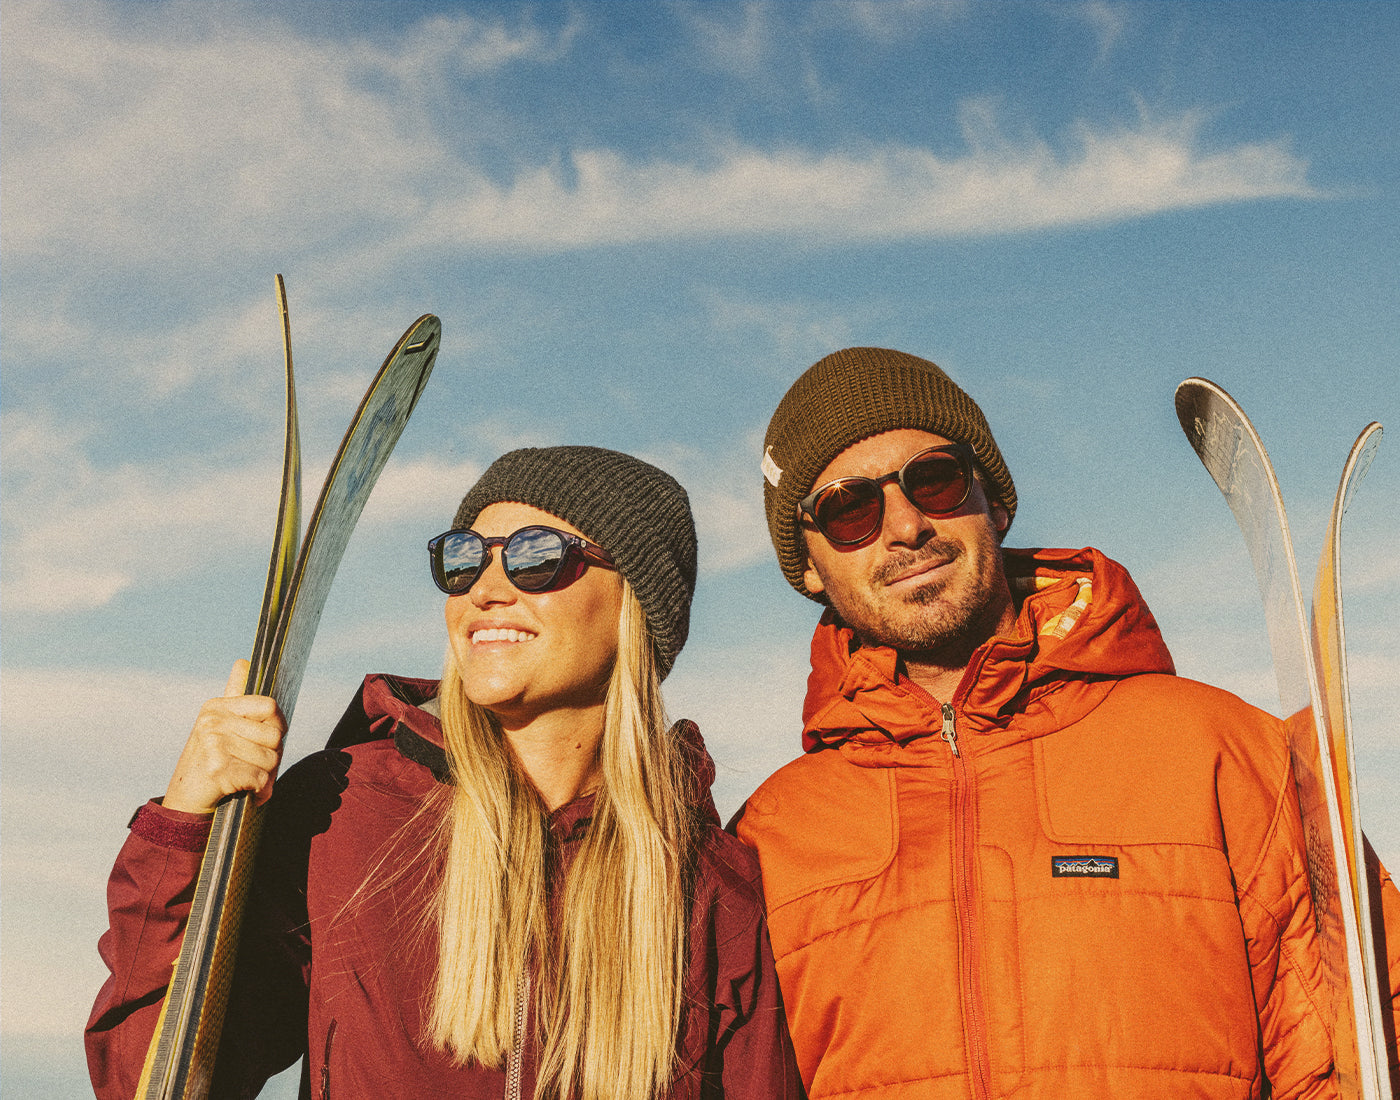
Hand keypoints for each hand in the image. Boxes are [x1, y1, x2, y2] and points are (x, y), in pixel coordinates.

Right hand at [162, 660, 287, 813]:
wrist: (184, 801)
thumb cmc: (208, 762)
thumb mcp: (218, 725)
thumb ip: (234, 695)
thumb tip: (244, 661)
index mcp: (216, 706)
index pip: (270, 707)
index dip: (278, 726)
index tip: (267, 740)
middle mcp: (213, 721)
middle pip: (275, 736)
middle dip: (272, 757)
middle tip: (254, 767)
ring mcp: (214, 745)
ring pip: (270, 760)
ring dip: (265, 777)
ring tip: (247, 780)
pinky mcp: (217, 770)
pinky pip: (260, 779)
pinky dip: (259, 791)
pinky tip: (247, 794)